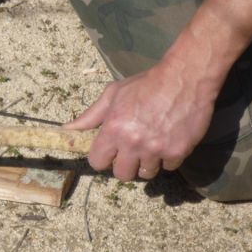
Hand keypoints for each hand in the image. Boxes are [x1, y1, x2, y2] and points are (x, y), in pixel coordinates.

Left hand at [64, 60, 215, 180]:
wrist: (184, 78)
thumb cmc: (145, 84)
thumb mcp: (113, 94)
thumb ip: (90, 116)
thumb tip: (67, 129)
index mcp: (113, 129)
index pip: (97, 162)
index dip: (102, 158)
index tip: (109, 152)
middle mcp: (133, 143)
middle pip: (122, 174)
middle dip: (124, 165)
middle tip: (130, 152)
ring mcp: (156, 149)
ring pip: (146, 174)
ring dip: (146, 163)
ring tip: (149, 146)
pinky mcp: (178, 151)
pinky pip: (168, 167)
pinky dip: (167, 158)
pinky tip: (167, 141)